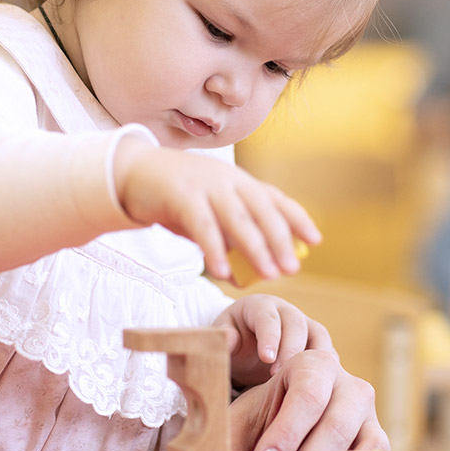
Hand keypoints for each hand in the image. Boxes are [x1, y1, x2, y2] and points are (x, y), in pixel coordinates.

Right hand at [113, 137, 318, 281]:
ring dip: (256, 248)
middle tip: (292, 268)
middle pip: (262, 210)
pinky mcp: (182, 195)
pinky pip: (203, 226)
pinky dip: (214, 250)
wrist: (133, 173)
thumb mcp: (208, 213)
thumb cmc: (175, 198)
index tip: (316, 241)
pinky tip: (221, 272)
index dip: (298, 219)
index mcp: (238, 180)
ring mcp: (206, 185)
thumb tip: (244, 277)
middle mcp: (228, 179)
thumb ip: (226, 239)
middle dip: (281, 240)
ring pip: (238, 218)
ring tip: (268, 275)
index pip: (276, 198)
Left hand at [214, 294, 333, 387]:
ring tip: (303, 382)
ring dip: (313, 359)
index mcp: (259, 306)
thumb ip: (224, 338)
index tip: (266, 358)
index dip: (269, 336)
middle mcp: (286, 311)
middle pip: (296, 324)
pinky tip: (319, 387)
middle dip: (290, 350)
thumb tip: (226, 340)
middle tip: (279, 374)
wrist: (246, 349)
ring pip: (318, 336)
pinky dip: (326, 368)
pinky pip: (328, 353)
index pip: (267, 317)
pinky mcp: (317, 343)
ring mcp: (305, 325)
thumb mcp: (222, 336)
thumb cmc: (232, 340)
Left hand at [226, 350, 389, 450]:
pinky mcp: (380, 442)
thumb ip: (222, 435)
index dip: (286, 432)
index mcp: (313, 364)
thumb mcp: (239, 418)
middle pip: (334, 426)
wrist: (287, 422)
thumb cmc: (262, 418)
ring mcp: (369, 415)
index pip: (307, 395)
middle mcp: (349, 384)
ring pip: (361, 448)